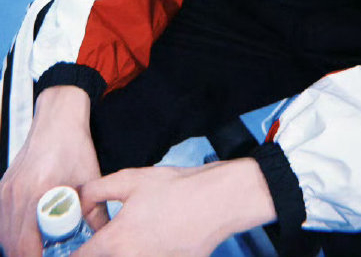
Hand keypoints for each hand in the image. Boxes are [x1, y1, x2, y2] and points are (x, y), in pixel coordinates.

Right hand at [0, 87, 106, 256]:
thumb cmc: (73, 144)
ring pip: (3, 233)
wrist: (58, 118)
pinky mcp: (3, 187)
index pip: (26, 243)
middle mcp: (16, 192)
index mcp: (37, 191)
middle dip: (27, 255)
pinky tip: (24, 236)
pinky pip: (1, 220)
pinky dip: (10, 233)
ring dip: (17, 246)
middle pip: (12, 243)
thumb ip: (96, 210)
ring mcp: (6, 190)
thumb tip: (105, 235)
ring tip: (37, 250)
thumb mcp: (89, 178)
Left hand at [76, 159, 276, 256]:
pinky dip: (150, 250)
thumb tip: (81, 200)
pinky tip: (162, 234)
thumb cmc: (177, 188)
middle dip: (104, 249)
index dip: (74, 253)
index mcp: (116, 240)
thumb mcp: (131, 179)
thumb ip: (98, 190)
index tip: (74, 249)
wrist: (217, 201)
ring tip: (143, 228)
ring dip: (127, 249)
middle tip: (111, 233)